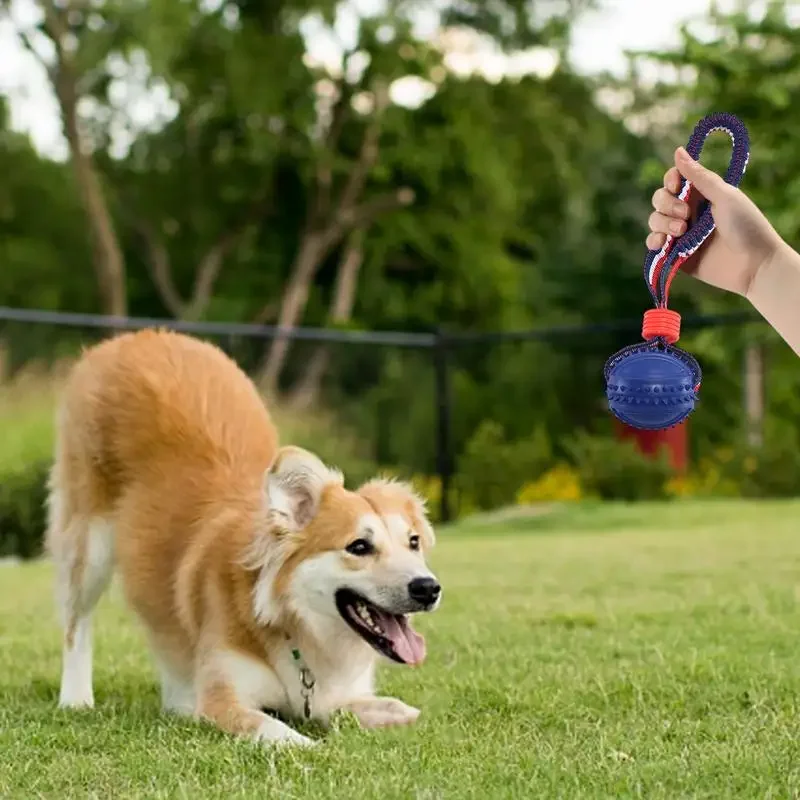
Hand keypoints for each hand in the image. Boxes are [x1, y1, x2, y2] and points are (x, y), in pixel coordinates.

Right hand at [647, 147, 782, 296]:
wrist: (753, 265)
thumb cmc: (746, 226)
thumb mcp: (724, 196)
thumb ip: (699, 176)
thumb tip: (678, 150)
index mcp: (702, 195)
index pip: (674, 181)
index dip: (670, 181)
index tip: (677, 186)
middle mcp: (689, 212)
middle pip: (660, 200)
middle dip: (667, 205)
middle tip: (686, 215)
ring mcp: (680, 234)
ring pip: (655, 220)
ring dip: (663, 223)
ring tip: (681, 232)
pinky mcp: (675, 255)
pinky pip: (653, 244)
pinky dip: (653, 241)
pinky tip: (663, 243)